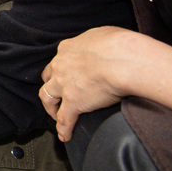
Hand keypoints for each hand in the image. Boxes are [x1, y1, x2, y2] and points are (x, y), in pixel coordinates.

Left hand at [39, 25, 154, 140]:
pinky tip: (66, 135)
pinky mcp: (73, 102)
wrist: (123, 60)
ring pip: (48, 98)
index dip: (61, 70)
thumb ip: (94, 42)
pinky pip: (64, 119)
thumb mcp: (102, 35)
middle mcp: (61, 66)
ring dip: (51, 108)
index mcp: (67, 49)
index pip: (59, 61)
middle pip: (48, 79)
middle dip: (51, 87)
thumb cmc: (119, 45)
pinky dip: (64, 128)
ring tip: (55, 116)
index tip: (65, 75)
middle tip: (56, 95)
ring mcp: (64, 85)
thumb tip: (100, 45)